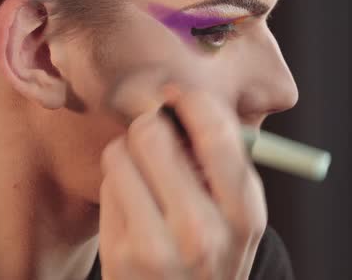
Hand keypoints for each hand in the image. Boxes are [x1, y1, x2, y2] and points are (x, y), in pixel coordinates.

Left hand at [98, 91, 266, 279]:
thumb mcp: (241, 215)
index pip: (215, 135)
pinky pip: (107, 183)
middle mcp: (202, 231)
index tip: (180, 97)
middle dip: (153, 125)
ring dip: (130, 151)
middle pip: (155, 136)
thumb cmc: (216, 251)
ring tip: (145, 170)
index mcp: (243, 213)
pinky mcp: (120, 254)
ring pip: (121, 153)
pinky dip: (118, 180)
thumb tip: (185, 107)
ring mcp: (157, 246)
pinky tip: (134, 198)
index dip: (193, 102)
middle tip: (157, 134)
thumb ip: (227, 164)